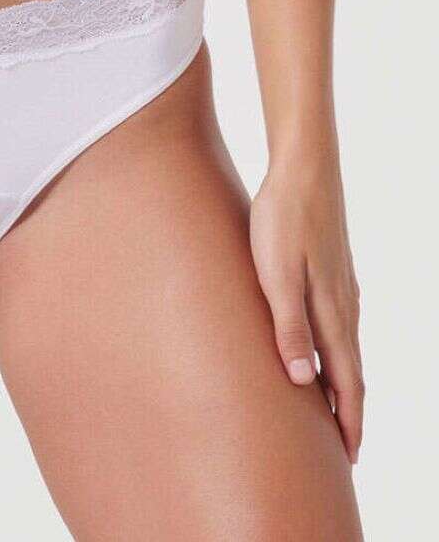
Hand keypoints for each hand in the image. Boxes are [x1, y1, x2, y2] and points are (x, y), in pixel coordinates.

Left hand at [249, 156, 363, 462]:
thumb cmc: (281, 219)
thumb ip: (288, 326)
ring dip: (344, 380)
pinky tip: (327, 346)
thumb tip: (305, 382)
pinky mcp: (332, 267)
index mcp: (330, 310)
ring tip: (335, 406)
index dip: (348, 420)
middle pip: (351, 369)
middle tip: (345, 447)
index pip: (346, 380)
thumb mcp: (275, 274)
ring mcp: (341, 283)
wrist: (302, 168)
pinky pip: (340, 322)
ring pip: (347, 345)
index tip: (348, 458)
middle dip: (349, 410)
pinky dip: (338, 349)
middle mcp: (343, 302)